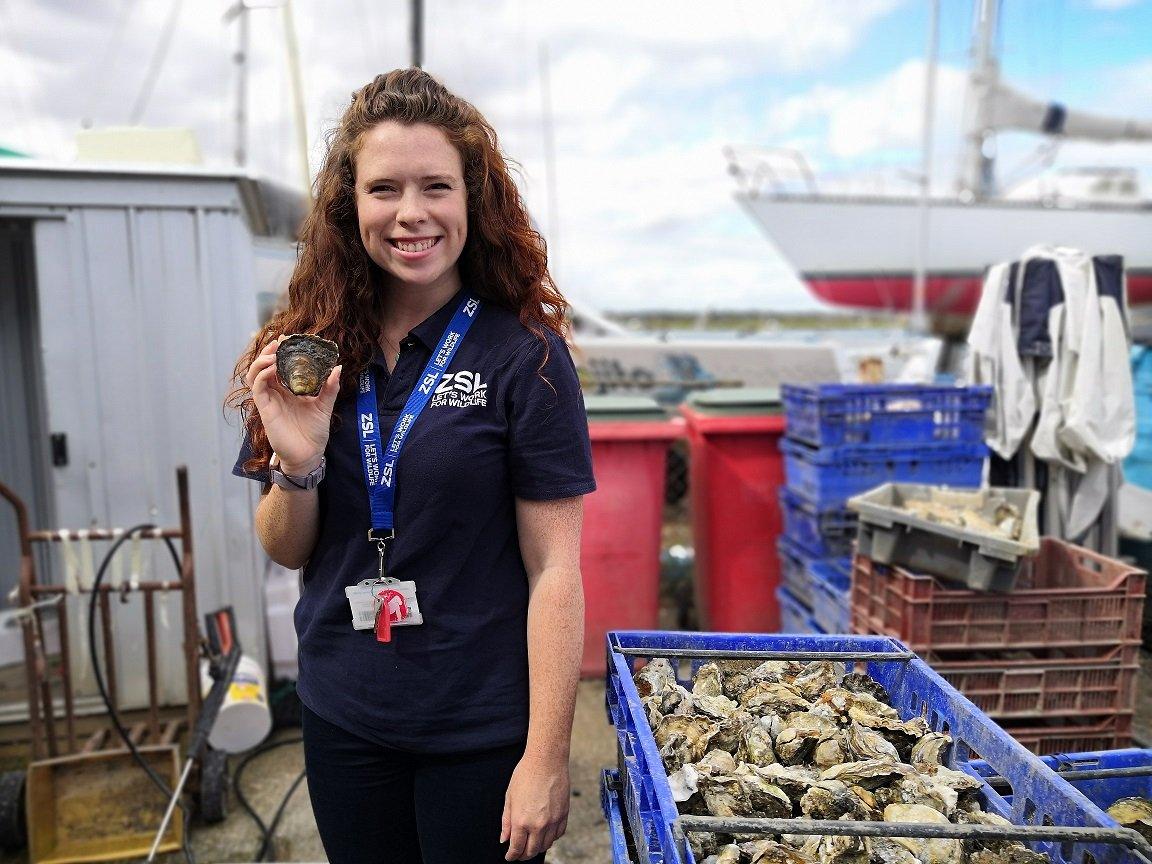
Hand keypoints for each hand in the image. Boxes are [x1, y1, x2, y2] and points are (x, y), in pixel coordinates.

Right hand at [244, 335, 341, 472]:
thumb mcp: (325, 406)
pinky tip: (272, 368)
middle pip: (265, 366)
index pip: (280, 365)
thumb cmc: (314, 433)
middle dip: (270, 351)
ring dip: (261, 361)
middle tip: (280, 341)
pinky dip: (262, 375)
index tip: (289, 338)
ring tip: (273, 353)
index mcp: (289, 389)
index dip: (281, 351)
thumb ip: (330, 387)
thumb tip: (337, 368)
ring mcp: (270, 400)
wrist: (309, 455)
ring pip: (255, 374)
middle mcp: (277, 393)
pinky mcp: (265, 410)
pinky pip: (257, 388)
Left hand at [500, 753, 568, 860]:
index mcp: (521, 821)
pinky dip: (551, 838)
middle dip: (523, 855)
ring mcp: (553, 821)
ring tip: (531, 843)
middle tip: (519, 853)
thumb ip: (506, 821)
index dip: (512, 856)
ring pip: (546, 845)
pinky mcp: (564, 815)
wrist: (546, 760)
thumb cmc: (526, 774)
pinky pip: (558, 834)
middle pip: (532, 851)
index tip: (509, 857)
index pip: (516, 848)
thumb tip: (504, 838)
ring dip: (537, 847)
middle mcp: (538, 825)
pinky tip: (545, 833)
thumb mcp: (509, 797)